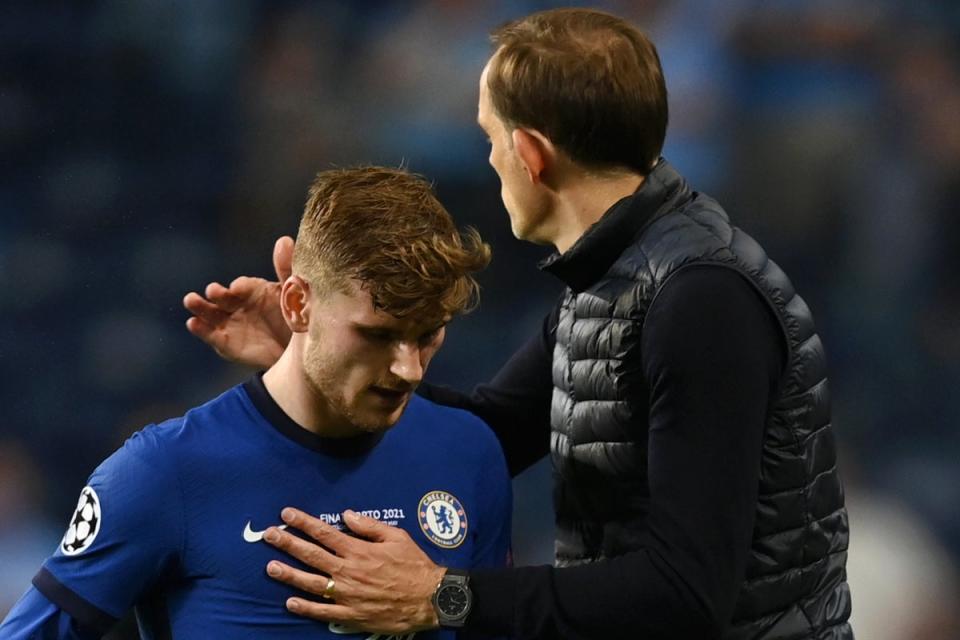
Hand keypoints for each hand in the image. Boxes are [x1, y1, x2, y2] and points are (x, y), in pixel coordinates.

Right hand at [183, 236, 293, 367]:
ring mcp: (230, 323)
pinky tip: (193, 323)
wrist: (298, 350)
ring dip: (199, 306)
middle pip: (222, 296)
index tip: (238, 288)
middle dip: (216, 293)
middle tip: (212, 291)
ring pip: (210, 313)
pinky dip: (201, 330)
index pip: (243, 285)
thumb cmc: (296, 317)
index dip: (241, 286)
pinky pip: (212, 335)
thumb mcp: (295, 293)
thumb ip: (287, 269)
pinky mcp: (226, 343)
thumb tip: (284, 240)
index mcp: (254, 290)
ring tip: (190, 300)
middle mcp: (238, 304)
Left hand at [264, 507, 445, 634]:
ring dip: (289, 575)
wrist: (429, 598)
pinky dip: (306, 608)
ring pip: (311, 583)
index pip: (324, 533)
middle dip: (287, 543)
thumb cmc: (414, 565)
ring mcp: (347, 594)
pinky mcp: (351, 615)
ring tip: (270, 567)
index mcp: (359, 550)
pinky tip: (290, 602)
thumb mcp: (397, 537)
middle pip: (311, 555)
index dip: (304, 523)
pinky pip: (323, 612)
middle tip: (268, 535)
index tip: (286, 514)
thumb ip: (369, 526)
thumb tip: (347, 515)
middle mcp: (348, 571)